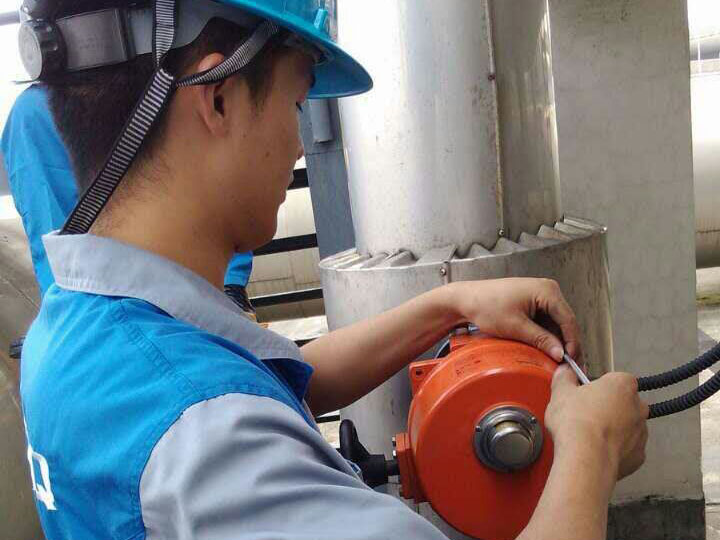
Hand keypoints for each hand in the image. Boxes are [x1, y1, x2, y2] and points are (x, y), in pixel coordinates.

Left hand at [446, 278, 580, 361]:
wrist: (466, 299)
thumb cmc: (485, 305)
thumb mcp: (516, 327)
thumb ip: (541, 340)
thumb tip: (560, 353)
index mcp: (547, 290)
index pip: (569, 320)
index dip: (572, 343)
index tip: (572, 360)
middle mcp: (547, 289)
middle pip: (565, 322)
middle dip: (566, 344)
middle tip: (568, 365)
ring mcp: (540, 295)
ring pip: (556, 323)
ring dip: (556, 341)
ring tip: (557, 360)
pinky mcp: (532, 302)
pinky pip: (545, 321)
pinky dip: (546, 335)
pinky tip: (546, 349)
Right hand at [546, 366, 648, 479]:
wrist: (585, 458)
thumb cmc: (577, 423)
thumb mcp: (561, 392)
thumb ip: (564, 378)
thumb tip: (564, 373)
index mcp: (622, 384)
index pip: (614, 379)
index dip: (598, 386)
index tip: (585, 392)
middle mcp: (638, 407)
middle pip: (624, 403)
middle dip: (608, 408)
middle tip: (585, 414)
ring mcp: (641, 432)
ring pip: (627, 427)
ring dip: (612, 429)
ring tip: (588, 435)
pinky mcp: (638, 456)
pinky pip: (627, 449)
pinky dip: (615, 450)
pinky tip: (596, 450)